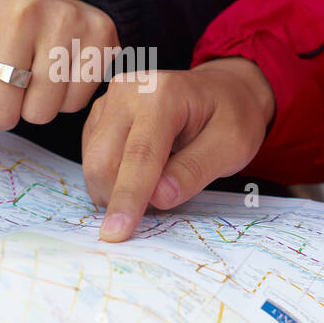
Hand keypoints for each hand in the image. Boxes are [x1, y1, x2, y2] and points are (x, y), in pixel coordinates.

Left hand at [0, 0, 119, 149]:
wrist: (65, 4)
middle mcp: (21, 9)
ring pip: (40, 112)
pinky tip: (61, 80)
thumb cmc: (6, 35)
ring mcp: (64, 20)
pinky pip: (75, 104)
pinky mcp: (99, 34)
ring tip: (34, 88)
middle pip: (0, 109)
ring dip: (34, 112)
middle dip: (1, 116)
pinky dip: (65, 103)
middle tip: (7, 99)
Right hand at [82, 57, 276, 242]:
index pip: (139, 155)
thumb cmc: (231, 116)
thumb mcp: (231, 146)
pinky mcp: (100, 115)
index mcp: (163, 95)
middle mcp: (128, 92)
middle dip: (119, 198)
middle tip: (156, 209)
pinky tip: (140, 171)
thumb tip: (159, 198)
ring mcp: (109, 101)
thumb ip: (195, 170)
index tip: (117, 233)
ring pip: (92, 162)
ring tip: (156, 182)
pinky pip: (92, 157)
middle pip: (103, 161)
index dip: (128, 197)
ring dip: (115, 189)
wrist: (223, 89)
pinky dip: (112, 177)